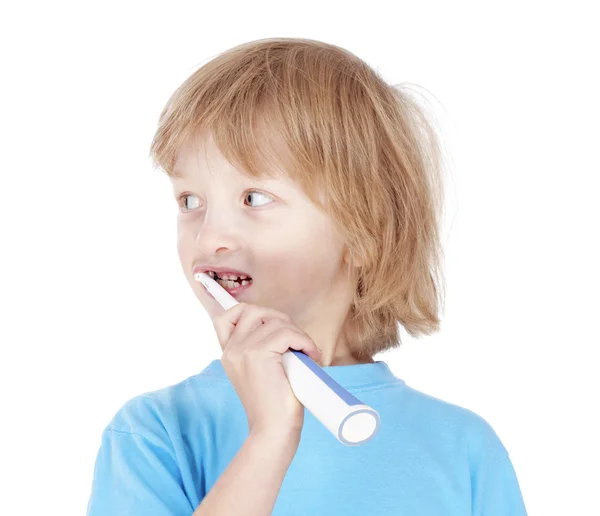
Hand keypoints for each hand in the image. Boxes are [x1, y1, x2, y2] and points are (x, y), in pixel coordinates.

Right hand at [211, 302, 321, 435]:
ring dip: (298, 333)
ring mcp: (242, 350)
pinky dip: (304, 341)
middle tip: (296, 341)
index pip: (226, 316)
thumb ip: (260, 350)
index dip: (249, 312)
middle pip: (254, 310)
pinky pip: (287, 333)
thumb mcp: (260, 372)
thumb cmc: (274, 406)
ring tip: (306, 352)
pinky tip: (311, 355)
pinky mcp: (257, 354)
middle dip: (280, 320)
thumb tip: (281, 326)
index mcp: (228, 354)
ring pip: (276, 322)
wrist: (273, 431)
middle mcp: (231, 349)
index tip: (273, 325)